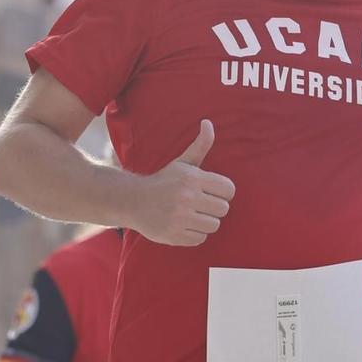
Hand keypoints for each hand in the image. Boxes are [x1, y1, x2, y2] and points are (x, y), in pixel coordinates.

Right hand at [132, 120, 234, 246]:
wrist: (132, 201)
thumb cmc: (163, 181)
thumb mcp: (182, 163)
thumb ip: (200, 145)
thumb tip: (208, 122)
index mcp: (192, 178)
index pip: (229, 190)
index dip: (222, 192)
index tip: (210, 192)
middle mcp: (186, 198)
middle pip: (223, 209)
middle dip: (213, 207)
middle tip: (198, 204)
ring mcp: (180, 218)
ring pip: (214, 225)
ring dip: (205, 222)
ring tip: (192, 215)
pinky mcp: (174, 235)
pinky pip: (200, 238)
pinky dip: (194, 234)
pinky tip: (183, 226)